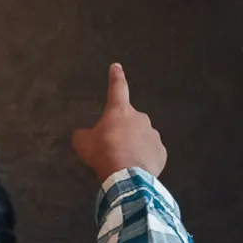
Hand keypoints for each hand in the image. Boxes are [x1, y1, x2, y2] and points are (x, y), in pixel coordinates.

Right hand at [71, 63, 166, 180]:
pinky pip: (150, 153)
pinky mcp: (160, 152)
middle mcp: (140, 118)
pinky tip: (135, 167)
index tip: (116, 67)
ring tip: (123, 161)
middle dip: (123, 130)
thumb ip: (83, 134)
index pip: (117, 88)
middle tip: (112, 146)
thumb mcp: (83, 143)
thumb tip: (82, 134)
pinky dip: (143, 158)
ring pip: (142, 137)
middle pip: (130, 120)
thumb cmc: (103, 154)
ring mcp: (153, 135)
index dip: (116, 77)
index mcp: (120, 111)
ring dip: (134, 145)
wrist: (126, 176)